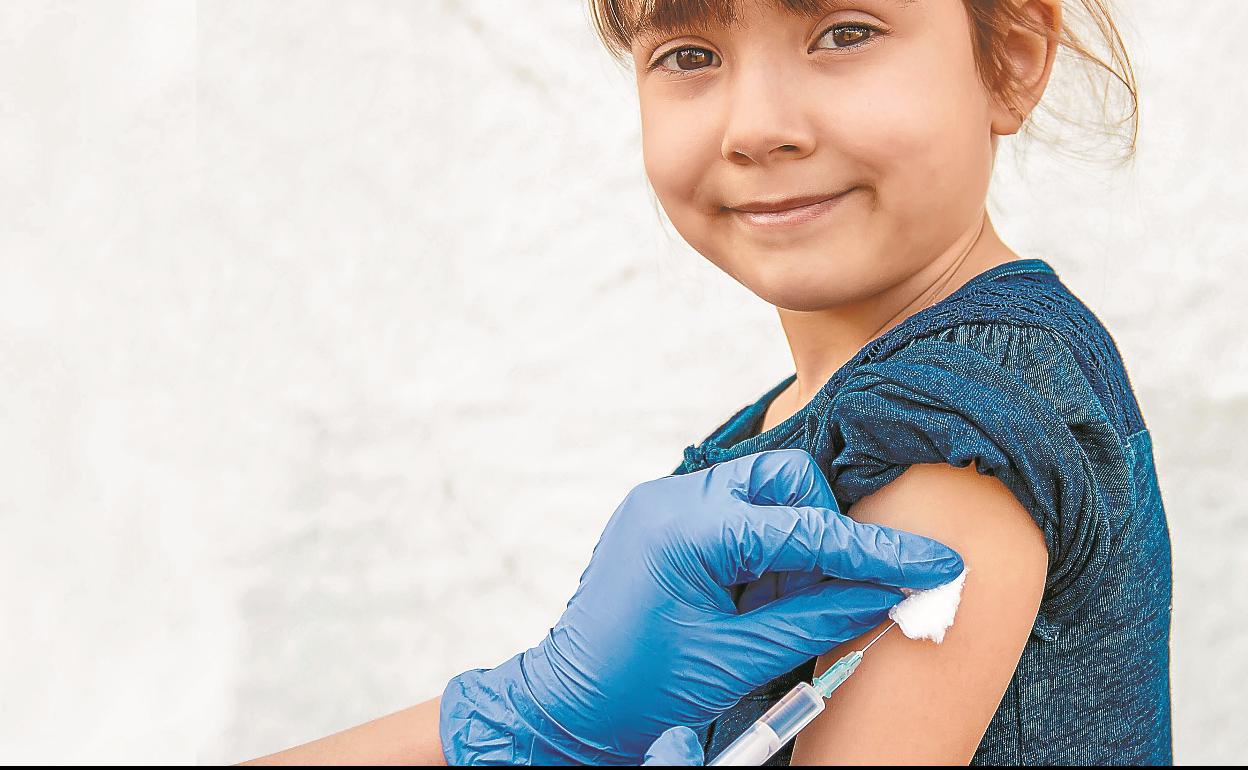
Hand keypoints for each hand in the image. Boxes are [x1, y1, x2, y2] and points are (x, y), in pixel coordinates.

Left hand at [440, 448, 963, 764]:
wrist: (568, 703)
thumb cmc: (642, 689)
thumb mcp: (740, 659)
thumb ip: (820, 617)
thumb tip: (889, 593)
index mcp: (687, 531)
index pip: (806, 528)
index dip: (878, 550)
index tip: (937, 563)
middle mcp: (672, 499)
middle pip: (786, 483)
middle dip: (823, 534)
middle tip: (831, 595)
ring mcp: (662, 502)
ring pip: (763, 492)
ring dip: (793, 544)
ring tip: (778, 606)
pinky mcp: (661, 516)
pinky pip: (733, 510)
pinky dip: (760, 549)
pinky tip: (754, 597)